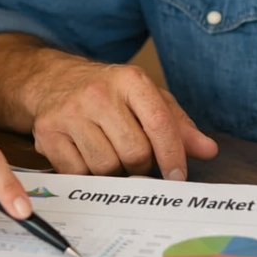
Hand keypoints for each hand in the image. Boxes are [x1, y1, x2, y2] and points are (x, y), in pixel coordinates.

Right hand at [24, 58, 218, 178]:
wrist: (52, 80)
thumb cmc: (108, 93)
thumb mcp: (146, 99)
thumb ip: (178, 125)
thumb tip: (208, 150)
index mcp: (129, 80)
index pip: (159, 123)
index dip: (172, 155)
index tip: (178, 177)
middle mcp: (98, 93)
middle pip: (134, 152)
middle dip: (141, 166)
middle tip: (137, 162)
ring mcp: (70, 113)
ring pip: (106, 167)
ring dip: (115, 173)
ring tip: (111, 156)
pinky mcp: (48, 133)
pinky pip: (78, 174)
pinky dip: (88, 175)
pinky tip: (88, 159)